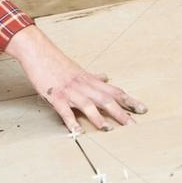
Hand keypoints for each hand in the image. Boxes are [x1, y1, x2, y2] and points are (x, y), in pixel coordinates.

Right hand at [5, 25, 147, 132]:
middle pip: (106, 99)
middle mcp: (83, 85)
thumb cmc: (57, 62)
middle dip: (121, 113)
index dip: (129, 100)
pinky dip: (71, 121)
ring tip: (108, 130)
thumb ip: (93, 76)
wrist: (38, 51)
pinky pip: (64, 111)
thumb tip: (106, 77)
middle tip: (133, 126)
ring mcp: (70, 91)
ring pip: (87, 104)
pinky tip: (77, 131)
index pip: (114, 91)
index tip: (143, 109)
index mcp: (90, 80)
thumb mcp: (78, 69)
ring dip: (98, 117)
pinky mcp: (55, 96)